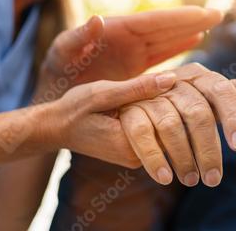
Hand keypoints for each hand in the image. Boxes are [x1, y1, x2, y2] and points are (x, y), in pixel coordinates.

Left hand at [36, 7, 222, 101]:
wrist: (53, 97)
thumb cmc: (54, 76)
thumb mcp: (60, 55)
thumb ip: (77, 38)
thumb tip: (97, 19)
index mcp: (115, 31)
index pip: (153, 21)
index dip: (179, 17)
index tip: (204, 13)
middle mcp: (127, 38)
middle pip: (166, 26)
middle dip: (191, 19)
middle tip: (219, 13)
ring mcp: (132, 52)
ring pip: (167, 39)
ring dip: (189, 31)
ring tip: (212, 24)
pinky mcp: (133, 67)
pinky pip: (161, 55)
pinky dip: (178, 47)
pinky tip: (195, 42)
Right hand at [50, 72, 178, 165]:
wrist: (58, 127)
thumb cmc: (75, 109)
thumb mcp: (103, 93)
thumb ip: (137, 88)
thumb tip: (171, 79)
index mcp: (130, 145)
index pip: (173, 124)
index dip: (178, 98)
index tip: (178, 80)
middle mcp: (137, 157)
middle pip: (174, 129)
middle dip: (178, 102)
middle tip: (175, 80)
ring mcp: (138, 156)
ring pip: (168, 129)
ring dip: (170, 106)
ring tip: (166, 85)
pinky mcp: (137, 150)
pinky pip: (158, 130)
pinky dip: (161, 111)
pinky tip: (157, 94)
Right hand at [119, 63, 235, 186]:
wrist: (132, 102)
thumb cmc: (179, 102)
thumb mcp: (206, 99)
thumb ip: (233, 97)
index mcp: (199, 76)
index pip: (223, 91)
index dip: (234, 117)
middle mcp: (176, 80)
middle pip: (198, 113)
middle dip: (207, 150)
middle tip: (213, 179)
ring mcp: (151, 95)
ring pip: (171, 126)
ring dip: (182, 157)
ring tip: (191, 179)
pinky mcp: (129, 111)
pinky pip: (143, 135)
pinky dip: (155, 158)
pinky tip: (165, 177)